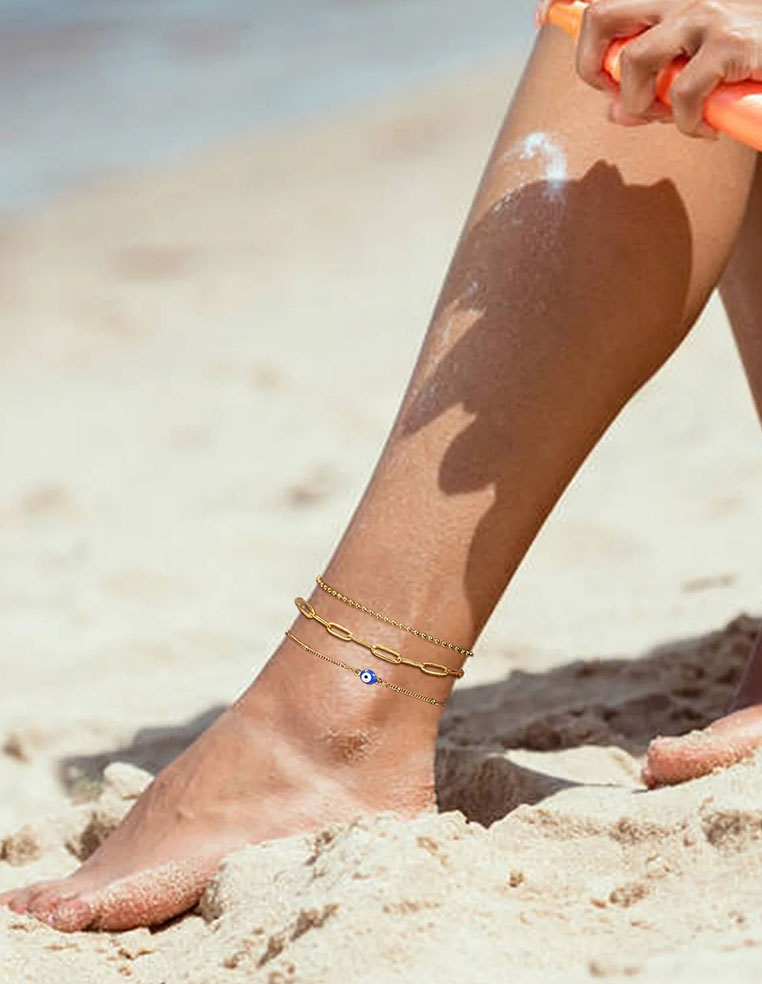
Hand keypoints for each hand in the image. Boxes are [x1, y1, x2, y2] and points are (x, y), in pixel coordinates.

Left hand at [575, 0, 761, 136]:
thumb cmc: (748, 57)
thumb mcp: (697, 63)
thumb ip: (656, 83)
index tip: (542, 15)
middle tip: (615, 92)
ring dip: (640, 101)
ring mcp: (704, 16)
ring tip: (667, 115)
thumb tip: (616, 110)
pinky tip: (704, 130)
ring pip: (634, 60)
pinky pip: (683, 94)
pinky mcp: (730, 45)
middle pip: (602, 14)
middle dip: (592, 65)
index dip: (563, 2)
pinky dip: (686, 124)